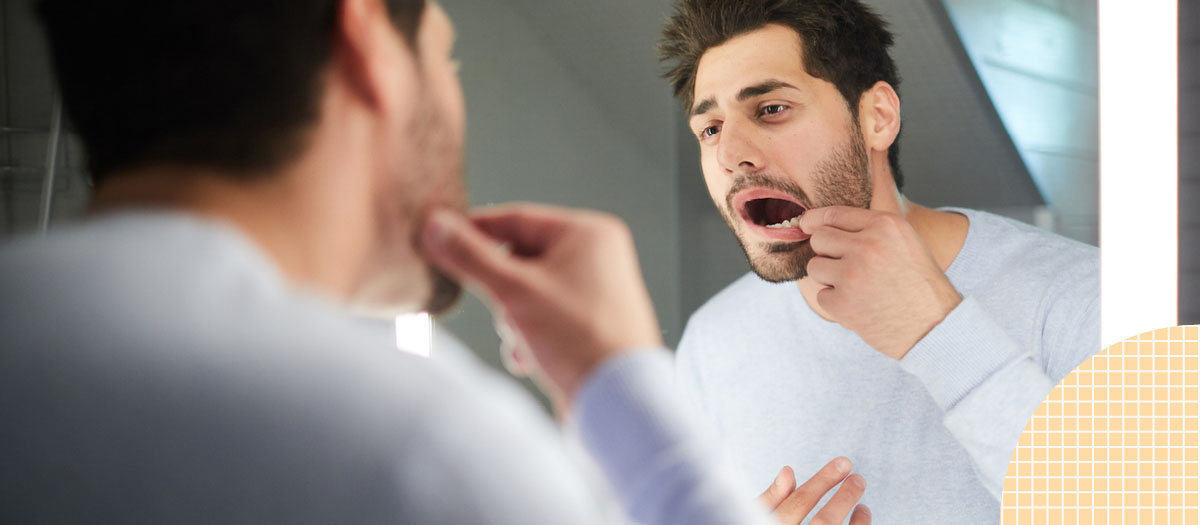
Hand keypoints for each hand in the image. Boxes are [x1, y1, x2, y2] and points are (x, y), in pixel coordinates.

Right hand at [420, 204, 662, 404]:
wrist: (617, 401)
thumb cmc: (580, 339)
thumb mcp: (514, 292)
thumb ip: (471, 256)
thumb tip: (436, 225)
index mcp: (589, 234)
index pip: (516, 219)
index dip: (475, 232)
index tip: (440, 241)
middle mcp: (597, 257)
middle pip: (520, 260)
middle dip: (502, 292)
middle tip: (502, 311)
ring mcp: (596, 292)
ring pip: (528, 293)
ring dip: (513, 320)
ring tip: (525, 341)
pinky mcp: (590, 324)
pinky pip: (545, 318)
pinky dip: (529, 337)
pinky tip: (530, 358)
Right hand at [757, 458, 869, 524]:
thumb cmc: (752, 524)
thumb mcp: (753, 515)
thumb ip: (770, 499)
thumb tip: (788, 472)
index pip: (800, 502)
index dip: (823, 480)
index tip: (842, 465)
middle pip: (825, 522)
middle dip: (845, 497)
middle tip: (859, 480)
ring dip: (857, 522)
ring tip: (864, 507)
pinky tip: (860, 523)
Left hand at [799, 207, 961, 358]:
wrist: (934, 326)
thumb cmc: (919, 284)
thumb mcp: (905, 242)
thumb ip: (870, 229)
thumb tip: (822, 224)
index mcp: (885, 225)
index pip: (834, 214)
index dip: (814, 220)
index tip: (806, 224)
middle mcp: (867, 246)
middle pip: (819, 239)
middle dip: (826, 251)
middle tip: (846, 266)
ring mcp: (852, 275)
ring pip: (815, 266)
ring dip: (829, 278)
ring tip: (856, 287)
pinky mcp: (842, 303)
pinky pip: (822, 296)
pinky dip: (836, 304)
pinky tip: (860, 306)